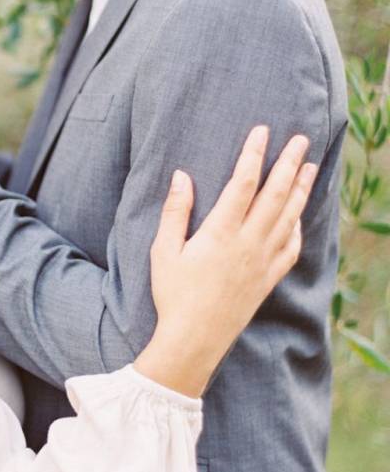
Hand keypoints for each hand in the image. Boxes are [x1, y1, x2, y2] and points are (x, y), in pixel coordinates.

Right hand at [134, 125, 316, 396]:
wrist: (194, 340)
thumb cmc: (173, 295)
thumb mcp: (163, 251)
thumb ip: (175, 211)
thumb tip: (182, 176)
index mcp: (221, 233)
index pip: (243, 183)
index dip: (254, 155)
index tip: (262, 132)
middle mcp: (248, 244)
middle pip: (275, 195)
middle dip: (289, 164)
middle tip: (301, 140)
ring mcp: (262, 262)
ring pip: (288, 218)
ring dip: (300, 189)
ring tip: (309, 166)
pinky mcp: (268, 279)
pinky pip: (290, 247)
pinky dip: (297, 226)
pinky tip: (298, 214)